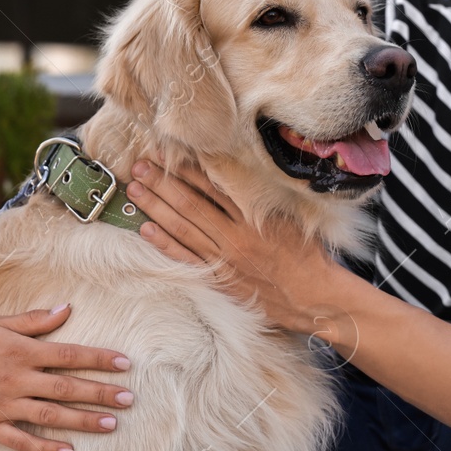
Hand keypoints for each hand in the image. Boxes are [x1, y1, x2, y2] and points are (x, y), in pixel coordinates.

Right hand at [0, 304, 134, 450]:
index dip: (99, 359)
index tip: (125, 364)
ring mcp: (2, 405)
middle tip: (129, 399)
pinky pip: (21, 441)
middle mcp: (15, 379)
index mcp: (20, 351)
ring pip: (50, 415)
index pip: (69, 355)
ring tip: (111, 425)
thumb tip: (68, 309)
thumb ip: (34, 321)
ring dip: (82, 420)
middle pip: (66, 387)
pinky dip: (44, 448)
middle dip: (100, 393)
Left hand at [124, 158, 348, 340]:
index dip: (186, 168)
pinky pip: (186, 258)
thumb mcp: (291, 217)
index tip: (167, 153)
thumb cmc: (308, 255)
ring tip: (135, 190)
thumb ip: (263, 197)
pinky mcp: (220, 278)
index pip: (212, 185)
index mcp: (253, 215)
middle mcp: (235, 235)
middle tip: (138, 166)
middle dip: (161, 183)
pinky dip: (165, 244)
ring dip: (156, 207)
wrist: (315, 297)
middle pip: (190, 203)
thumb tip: (238, 171)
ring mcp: (225, 258)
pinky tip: (146, 229)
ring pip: (182, 228)